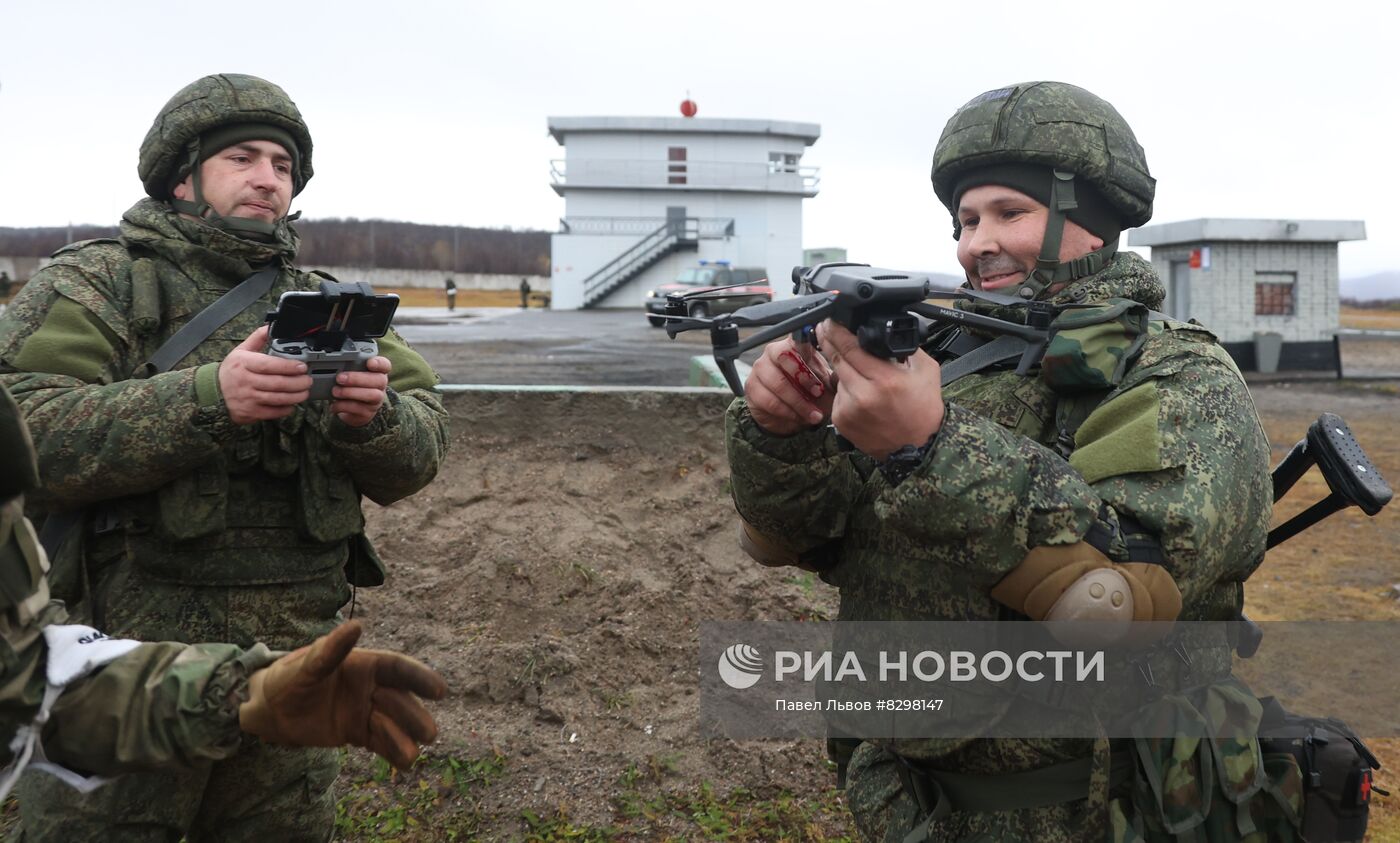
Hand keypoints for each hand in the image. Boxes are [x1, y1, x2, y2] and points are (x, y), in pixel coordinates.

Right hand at [218, 326, 310, 423]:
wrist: (211, 393)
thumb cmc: (230, 371)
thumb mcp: (240, 352)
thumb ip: (257, 338)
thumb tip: (270, 326)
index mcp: (243, 363)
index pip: (269, 365)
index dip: (288, 366)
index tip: (302, 366)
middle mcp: (245, 381)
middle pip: (277, 383)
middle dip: (298, 383)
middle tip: (308, 380)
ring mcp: (247, 398)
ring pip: (277, 398)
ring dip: (295, 396)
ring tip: (305, 392)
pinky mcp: (250, 412)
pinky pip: (272, 412)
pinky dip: (285, 409)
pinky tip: (292, 404)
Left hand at [239, 620, 447, 769]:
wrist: (273, 710)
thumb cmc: (288, 679)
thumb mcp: (305, 665)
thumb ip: (331, 650)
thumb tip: (356, 625)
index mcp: (365, 664)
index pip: (398, 668)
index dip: (420, 678)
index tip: (440, 690)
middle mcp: (372, 687)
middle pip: (401, 701)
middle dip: (416, 717)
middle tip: (430, 734)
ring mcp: (368, 711)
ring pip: (394, 724)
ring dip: (406, 738)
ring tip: (413, 756)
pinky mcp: (359, 733)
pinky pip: (381, 743)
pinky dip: (394, 752)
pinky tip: (404, 764)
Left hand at [331, 356, 390, 426]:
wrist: (352, 408)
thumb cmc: (352, 386)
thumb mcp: (352, 374)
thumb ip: (349, 367)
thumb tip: (334, 364)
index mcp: (377, 372)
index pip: (385, 365)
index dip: (379, 363)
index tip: (369, 363)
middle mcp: (380, 386)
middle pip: (379, 380)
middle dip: (357, 378)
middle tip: (340, 378)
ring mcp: (376, 401)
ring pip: (371, 395)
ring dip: (351, 392)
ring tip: (335, 391)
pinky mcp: (368, 413)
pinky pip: (359, 408)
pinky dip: (344, 405)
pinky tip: (335, 404)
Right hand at [743, 337, 834, 435]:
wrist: (789, 415)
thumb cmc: (809, 393)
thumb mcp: (824, 384)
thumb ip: (831, 376)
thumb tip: (843, 370)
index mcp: (793, 345)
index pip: (797, 338)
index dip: (807, 348)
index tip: (817, 358)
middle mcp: (773, 352)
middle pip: (784, 356)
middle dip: (804, 378)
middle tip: (818, 394)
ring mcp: (759, 369)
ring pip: (777, 383)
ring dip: (798, 402)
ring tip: (813, 414)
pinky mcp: (751, 388)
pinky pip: (769, 400)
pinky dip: (787, 412)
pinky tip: (798, 417)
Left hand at [816, 320, 944, 460]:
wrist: (918, 448)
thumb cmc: (923, 409)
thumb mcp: (926, 370)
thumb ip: (904, 347)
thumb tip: (882, 330)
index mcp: (885, 379)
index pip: (850, 347)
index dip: (835, 330)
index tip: (830, 320)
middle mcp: (863, 395)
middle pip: (836, 358)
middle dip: (829, 341)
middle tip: (826, 329)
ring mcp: (849, 410)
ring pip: (836, 376)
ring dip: (841, 368)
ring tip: (859, 370)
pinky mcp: (841, 421)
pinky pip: (837, 396)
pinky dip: (845, 389)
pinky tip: (860, 392)